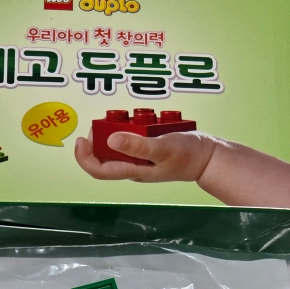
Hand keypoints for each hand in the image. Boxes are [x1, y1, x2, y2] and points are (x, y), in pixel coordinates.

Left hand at [74, 129, 217, 182]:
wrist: (209, 157)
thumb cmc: (188, 154)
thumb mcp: (162, 147)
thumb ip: (137, 145)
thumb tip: (110, 140)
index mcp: (133, 170)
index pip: (98, 170)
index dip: (84, 157)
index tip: (80, 139)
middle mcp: (133, 166)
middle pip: (104, 155)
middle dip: (99, 137)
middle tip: (103, 121)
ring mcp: (141, 159)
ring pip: (117, 145)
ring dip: (115, 129)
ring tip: (125, 117)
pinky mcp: (149, 150)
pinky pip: (132, 138)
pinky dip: (131, 127)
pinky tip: (141, 119)